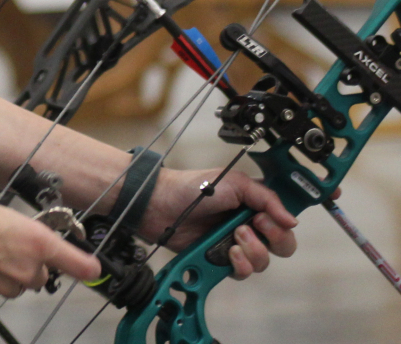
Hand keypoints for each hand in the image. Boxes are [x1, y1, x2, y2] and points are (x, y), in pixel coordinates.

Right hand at [0, 191, 100, 300]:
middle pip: (39, 276)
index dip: (86, 267)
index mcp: (36, 242)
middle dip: (28, 264)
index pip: (76, 263)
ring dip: (5, 273)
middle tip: (6, 246)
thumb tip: (13, 231)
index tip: (92, 269)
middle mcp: (26, 269)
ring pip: (14, 284)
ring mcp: (5, 286)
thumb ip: (15, 225)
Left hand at [137, 167, 296, 277]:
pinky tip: (229, 252)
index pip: (286, 219)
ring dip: (254, 249)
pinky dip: (241, 265)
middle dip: (275, 237)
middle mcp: (250, 226)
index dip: (288, 221)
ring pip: (264, 261)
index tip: (275, 217)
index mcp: (256, 205)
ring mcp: (236, 244)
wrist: (162, 204)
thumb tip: (292, 221)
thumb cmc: (195, 188)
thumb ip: (266, 198)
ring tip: (234, 234)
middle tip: (253, 224)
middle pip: (283, 245)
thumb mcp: (235, 182)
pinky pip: (243, 272)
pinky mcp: (221, 260)